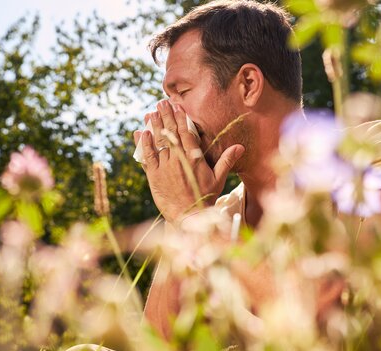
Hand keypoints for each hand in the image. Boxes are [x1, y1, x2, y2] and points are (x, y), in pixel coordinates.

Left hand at [133, 100, 243, 223]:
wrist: (189, 217)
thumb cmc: (206, 198)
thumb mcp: (218, 179)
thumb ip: (226, 160)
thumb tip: (240, 146)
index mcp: (194, 158)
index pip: (186, 133)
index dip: (181, 118)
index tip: (177, 106)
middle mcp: (178, 160)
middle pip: (170, 133)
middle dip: (165, 116)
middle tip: (161, 103)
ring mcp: (165, 167)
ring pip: (157, 142)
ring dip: (153, 126)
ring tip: (150, 113)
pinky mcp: (154, 176)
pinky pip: (147, 157)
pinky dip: (143, 145)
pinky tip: (140, 133)